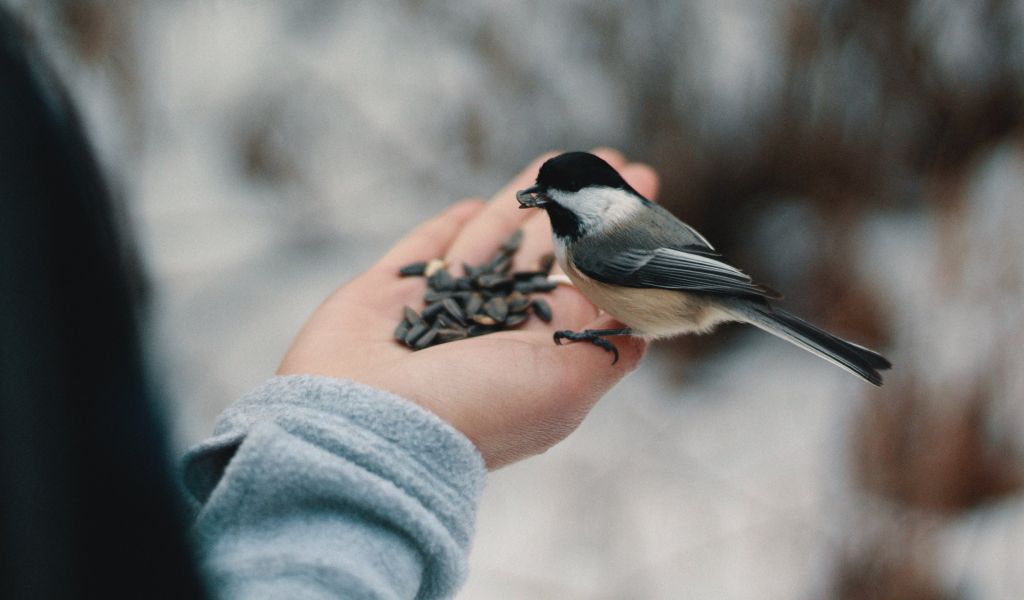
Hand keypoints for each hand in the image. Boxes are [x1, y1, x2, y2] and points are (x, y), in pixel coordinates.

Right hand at [278, 149, 659, 467]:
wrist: (365, 426)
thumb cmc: (473, 408)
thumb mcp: (564, 386)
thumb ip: (605, 349)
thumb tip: (638, 327)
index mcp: (533, 354)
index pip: (584, 285)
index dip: (613, 243)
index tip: (645, 199)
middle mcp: (488, 332)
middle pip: (542, 255)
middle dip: (576, 210)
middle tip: (611, 165)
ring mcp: (434, 312)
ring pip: (486, 242)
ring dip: (521, 201)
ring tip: (556, 160)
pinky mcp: (382, 296)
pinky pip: (420, 252)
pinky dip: (443, 230)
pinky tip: (470, 204)